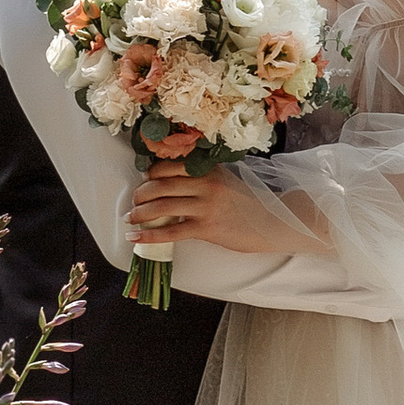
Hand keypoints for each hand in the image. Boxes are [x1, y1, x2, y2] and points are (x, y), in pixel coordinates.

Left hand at [130, 160, 279, 254]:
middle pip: (160, 186)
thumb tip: (169, 181)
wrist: (271, 222)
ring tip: (131, 219)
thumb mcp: (226, 179)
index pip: (168, 166)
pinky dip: (149, 235)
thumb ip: (202, 176)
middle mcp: (206, 184)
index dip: (150, 174)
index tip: (144, 182)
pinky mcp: (207, 228)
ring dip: (140, 214)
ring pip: (161, 207)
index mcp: (208, 169)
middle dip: (140, 195)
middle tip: (133, 202)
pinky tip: (136, 238)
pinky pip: (171, 232)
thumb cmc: (248, 202)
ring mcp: (206, 206)